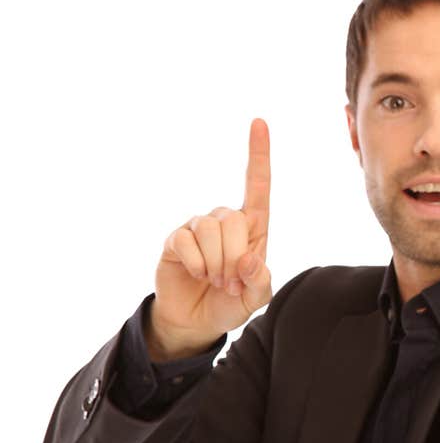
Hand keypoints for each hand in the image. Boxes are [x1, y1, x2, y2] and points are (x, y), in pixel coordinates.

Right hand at [149, 118, 272, 360]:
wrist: (196, 321)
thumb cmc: (231, 302)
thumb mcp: (256, 297)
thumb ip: (260, 281)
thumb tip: (248, 259)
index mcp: (253, 227)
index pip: (258, 185)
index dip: (259, 154)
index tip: (259, 122)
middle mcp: (226, 220)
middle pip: (235, 220)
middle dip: (235, 258)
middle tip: (230, 282)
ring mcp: (199, 227)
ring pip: (211, 230)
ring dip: (216, 264)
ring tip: (214, 280)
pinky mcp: (176, 239)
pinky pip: (187, 242)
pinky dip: (196, 264)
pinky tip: (195, 274)